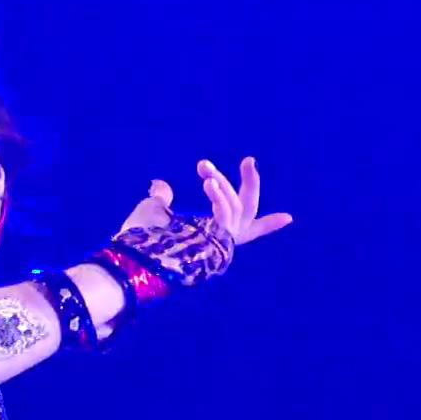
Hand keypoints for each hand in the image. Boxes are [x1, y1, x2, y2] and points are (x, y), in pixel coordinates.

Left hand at [126, 157, 292, 244]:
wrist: (131, 259)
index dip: (268, 224)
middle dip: (252, 184)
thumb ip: (162, 197)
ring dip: (221, 184)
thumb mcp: (152, 211)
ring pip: (235, 207)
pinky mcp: (215, 240)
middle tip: (249, 160)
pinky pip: (226, 214)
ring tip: (204, 167)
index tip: (288, 218)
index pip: (245, 230)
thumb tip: (160, 183)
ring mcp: (219, 242)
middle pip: (247, 212)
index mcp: (210, 237)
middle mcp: (220, 242)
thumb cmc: (139, 240)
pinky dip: (219, 196)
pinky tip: (208, 181)